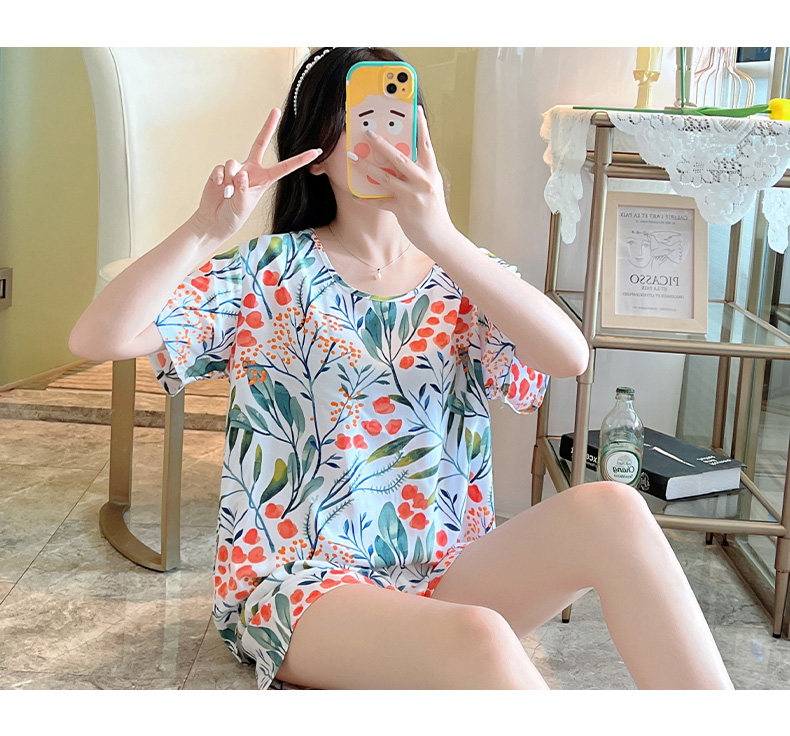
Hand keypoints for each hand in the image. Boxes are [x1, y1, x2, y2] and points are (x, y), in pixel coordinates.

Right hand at [189, 108, 320, 242]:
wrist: (214, 222)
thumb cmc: (232, 217)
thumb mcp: (242, 207)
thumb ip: (243, 190)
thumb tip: (241, 173)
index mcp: (264, 180)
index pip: (284, 167)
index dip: (300, 160)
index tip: (316, 151)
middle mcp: (251, 171)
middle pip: (260, 143)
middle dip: (268, 126)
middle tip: (276, 110)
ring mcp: (235, 169)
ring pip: (234, 162)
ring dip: (231, 178)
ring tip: (228, 192)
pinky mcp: (221, 171)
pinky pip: (221, 168)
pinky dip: (220, 178)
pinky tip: (219, 187)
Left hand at [348, 105, 455, 250]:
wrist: (439, 237)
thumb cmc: (433, 210)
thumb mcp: (431, 186)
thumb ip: (418, 172)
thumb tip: (399, 157)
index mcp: (431, 172)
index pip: (426, 145)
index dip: (421, 126)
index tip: (414, 108)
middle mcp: (423, 181)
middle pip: (400, 158)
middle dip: (381, 144)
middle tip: (367, 132)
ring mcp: (412, 196)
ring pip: (385, 177)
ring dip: (366, 167)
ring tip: (352, 157)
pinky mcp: (403, 211)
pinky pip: (380, 202)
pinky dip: (367, 199)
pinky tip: (355, 194)